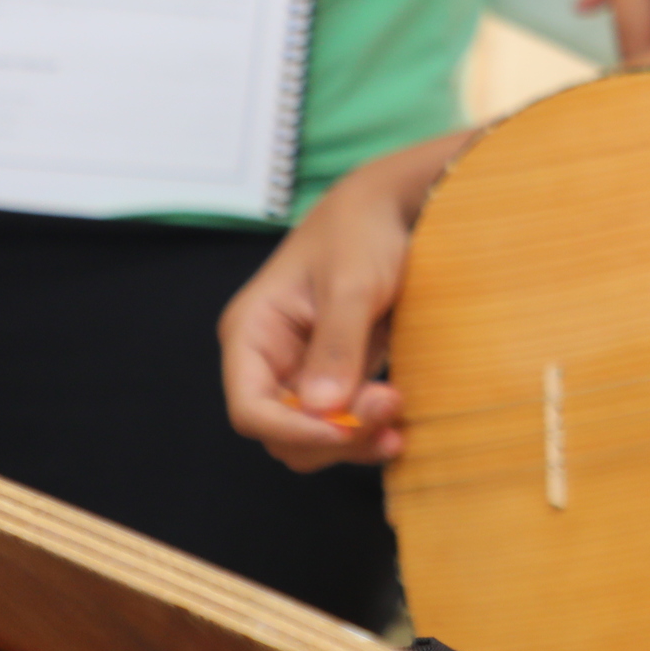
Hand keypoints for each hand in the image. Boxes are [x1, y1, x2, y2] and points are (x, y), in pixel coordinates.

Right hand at [219, 137, 460, 469]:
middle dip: (330, 436)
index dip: (293, 429)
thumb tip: (321, 407)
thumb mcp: (353, 283)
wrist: (393, 209)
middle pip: (280, 432)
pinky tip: (398, 431)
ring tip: (398, 429)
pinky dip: (366, 433)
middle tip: (388, 409)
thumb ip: (337, 343)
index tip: (346, 428)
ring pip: (312, 435)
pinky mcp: (337, 375)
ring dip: (352, 441)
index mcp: (251, 334)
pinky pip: (341, 422)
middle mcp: (268, 361)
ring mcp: (302, 371)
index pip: (250, 409)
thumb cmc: (363, 233)